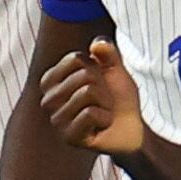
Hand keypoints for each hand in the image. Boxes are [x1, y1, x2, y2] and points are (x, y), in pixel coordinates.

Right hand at [41, 39, 143, 154]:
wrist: (131, 129)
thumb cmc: (118, 99)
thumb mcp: (114, 69)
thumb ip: (107, 51)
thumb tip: (97, 43)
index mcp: (52, 80)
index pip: (75, 58)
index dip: (97, 67)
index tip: (99, 82)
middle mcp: (49, 99)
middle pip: (84, 74)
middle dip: (103, 86)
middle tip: (103, 101)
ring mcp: (57, 119)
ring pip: (87, 92)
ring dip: (105, 103)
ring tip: (103, 113)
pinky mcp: (69, 136)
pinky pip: (90, 113)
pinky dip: (105, 117)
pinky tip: (102, 126)